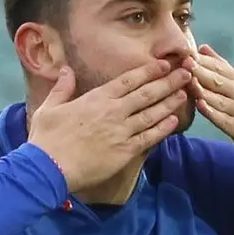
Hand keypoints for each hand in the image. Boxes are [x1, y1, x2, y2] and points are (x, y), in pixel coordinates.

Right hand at [27, 60, 192, 194]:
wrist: (48, 169)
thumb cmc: (46, 139)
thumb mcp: (49, 108)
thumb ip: (62, 88)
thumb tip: (66, 70)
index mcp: (97, 98)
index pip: (129, 80)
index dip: (149, 71)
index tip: (164, 65)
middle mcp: (114, 112)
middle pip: (147, 93)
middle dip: (169, 82)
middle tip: (187, 73)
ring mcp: (121, 132)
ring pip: (152, 114)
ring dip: (170, 102)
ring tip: (185, 94)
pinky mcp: (124, 152)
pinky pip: (149, 138)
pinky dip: (163, 129)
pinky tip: (174, 121)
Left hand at [187, 45, 233, 168]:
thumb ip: (222, 68)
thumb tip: (203, 49)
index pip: (218, 67)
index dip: (200, 60)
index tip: (183, 51)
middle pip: (217, 80)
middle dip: (199, 70)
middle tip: (183, 61)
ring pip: (219, 98)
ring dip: (202, 89)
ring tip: (187, 80)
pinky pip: (224, 120)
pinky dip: (212, 112)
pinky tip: (200, 105)